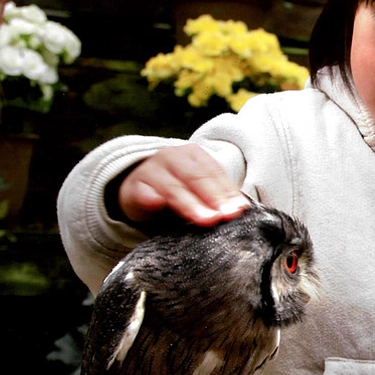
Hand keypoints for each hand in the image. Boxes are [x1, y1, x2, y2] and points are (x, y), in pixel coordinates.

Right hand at [118, 144, 248, 225]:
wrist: (137, 188)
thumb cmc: (178, 190)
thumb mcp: (199, 189)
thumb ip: (218, 197)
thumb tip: (239, 208)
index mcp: (194, 154)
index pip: (214, 172)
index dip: (227, 192)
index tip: (238, 210)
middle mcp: (173, 157)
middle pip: (196, 177)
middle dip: (212, 198)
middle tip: (223, 216)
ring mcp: (152, 170)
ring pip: (173, 187)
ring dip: (190, 204)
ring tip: (206, 220)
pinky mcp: (134, 187)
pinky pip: (144, 193)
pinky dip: (151, 198)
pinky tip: (158, 204)